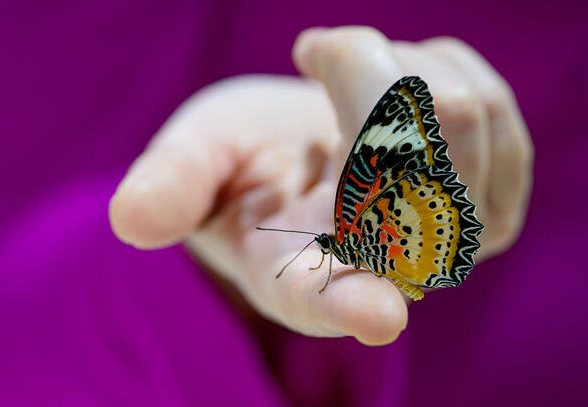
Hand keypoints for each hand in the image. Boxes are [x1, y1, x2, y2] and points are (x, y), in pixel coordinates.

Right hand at [109, 26, 532, 344]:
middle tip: (317, 56)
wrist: (309, 154)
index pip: (320, 300)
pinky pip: (493, 106)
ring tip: (356, 82)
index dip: (346, 304)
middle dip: (359, 75)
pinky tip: (407, 88)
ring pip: (462, 117)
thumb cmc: (246, 160)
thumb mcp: (195, 164)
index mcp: (292, 272)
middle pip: (409, 160)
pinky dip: (442, 66)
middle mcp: (374, 273)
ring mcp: (445, 246)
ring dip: (397, 66)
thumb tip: (132, 219)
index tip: (375, 313)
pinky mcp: (490, 209)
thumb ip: (170, 187)